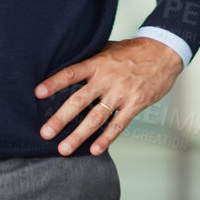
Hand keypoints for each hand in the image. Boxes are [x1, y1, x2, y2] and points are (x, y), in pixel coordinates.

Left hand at [35, 36, 182, 155]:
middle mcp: (107, 78)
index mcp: (98, 62)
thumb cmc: (133, 52)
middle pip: (79, 100)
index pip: (71, 73)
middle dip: (60, 118)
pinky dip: (105, 138)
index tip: (37, 94)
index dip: (54, 83)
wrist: (163, 52)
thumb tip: (69, 73)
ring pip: (96, 117)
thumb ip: (92, 62)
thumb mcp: (109, 50)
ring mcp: (121, 92)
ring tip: (64, 148)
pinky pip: (118, 124)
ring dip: (79, 135)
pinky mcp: (135, 103)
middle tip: (45, 133)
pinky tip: (94, 149)